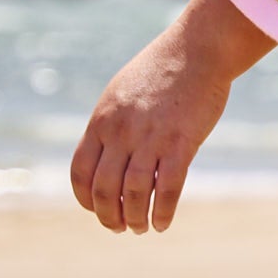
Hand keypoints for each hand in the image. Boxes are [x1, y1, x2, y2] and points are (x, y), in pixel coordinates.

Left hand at [68, 0, 267, 234]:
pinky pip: (167, 189)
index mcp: (101, 120)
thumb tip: (108, 157)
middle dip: (108, 217)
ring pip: (133, 195)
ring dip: (134, 219)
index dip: (85, 200)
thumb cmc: (162, 70)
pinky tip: (163, 224)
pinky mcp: (181, 143)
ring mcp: (150, 138)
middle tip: (120, 227)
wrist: (197, 48)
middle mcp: (120, 132)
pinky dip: (162, 212)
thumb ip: (111, 124)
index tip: (96, 210)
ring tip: (141, 228)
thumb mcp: (122, 94)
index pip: (81, 172)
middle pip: (103, 190)